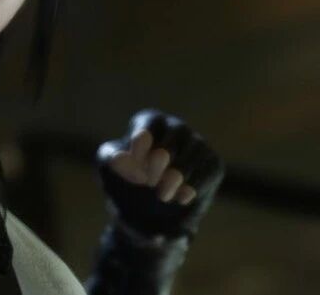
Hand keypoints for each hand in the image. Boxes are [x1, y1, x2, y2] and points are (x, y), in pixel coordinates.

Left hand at [96, 110, 223, 238]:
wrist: (149, 203)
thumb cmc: (127, 173)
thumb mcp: (110, 165)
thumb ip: (111, 158)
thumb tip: (119, 159)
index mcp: (150, 120)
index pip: (149, 125)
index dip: (140, 147)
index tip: (134, 167)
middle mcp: (177, 127)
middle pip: (173, 141)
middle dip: (158, 164)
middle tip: (148, 183)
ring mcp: (198, 144)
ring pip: (192, 158)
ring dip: (175, 179)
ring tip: (162, 195)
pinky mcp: (213, 163)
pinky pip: (207, 173)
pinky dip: (194, 187)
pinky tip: (182, 198)